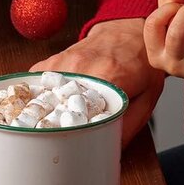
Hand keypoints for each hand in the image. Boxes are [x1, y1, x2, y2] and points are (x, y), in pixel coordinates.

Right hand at [30, 17, 164, 144]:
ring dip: (43, 115)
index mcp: (108, 77)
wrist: (130, 31)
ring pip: (41, 97)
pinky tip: (44, 109)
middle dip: (55, 131)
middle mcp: (81, 67)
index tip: (71, 152)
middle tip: (59, 147)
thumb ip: (127, 126)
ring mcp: (64, 61)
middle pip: (55, 109)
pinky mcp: (54, 59)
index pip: (81, 116)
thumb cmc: (141, 65)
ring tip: (49, 131)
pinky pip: (36, 84)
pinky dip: (36, 98)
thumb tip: (107, 153)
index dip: (74, 138)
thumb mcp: (147, 98)